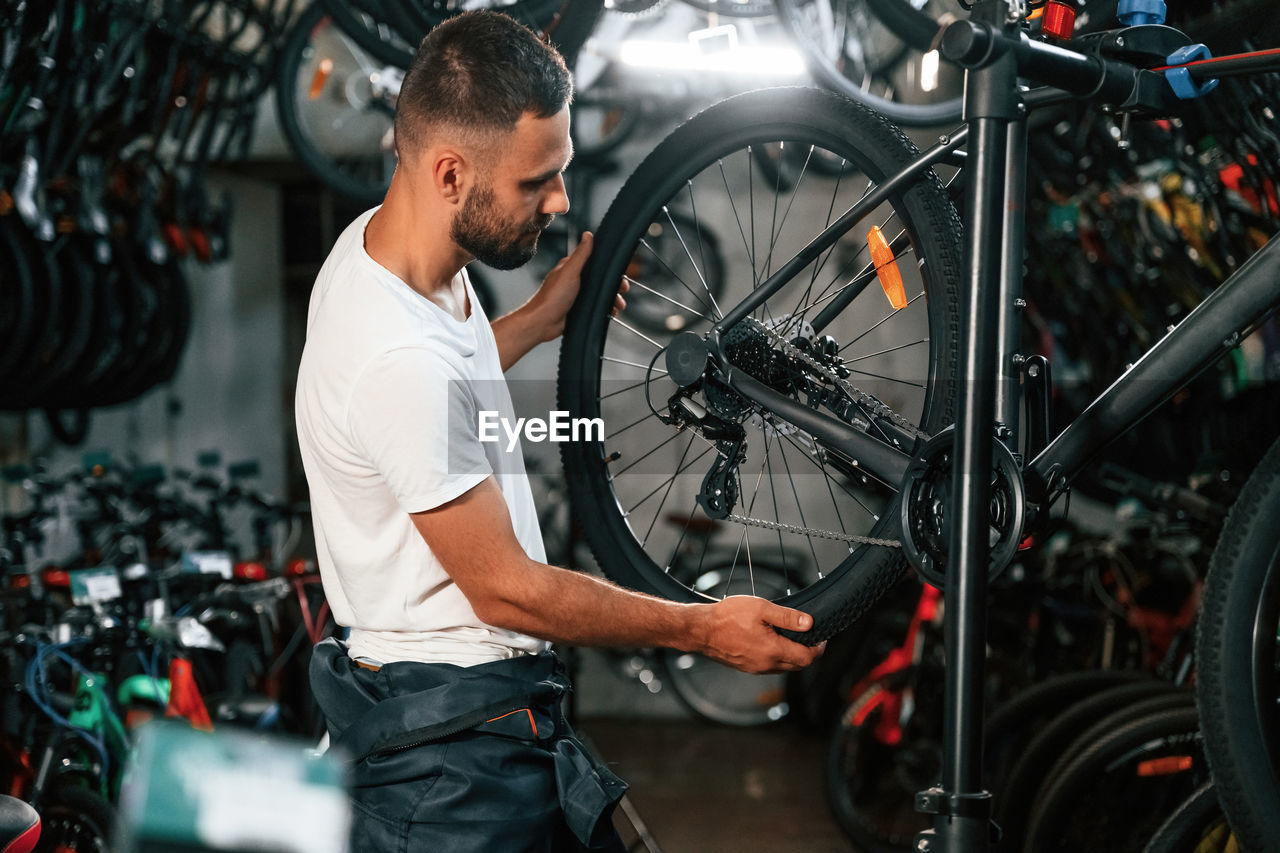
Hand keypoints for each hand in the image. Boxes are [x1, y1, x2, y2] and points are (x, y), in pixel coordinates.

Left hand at [527, 232, 627, 341]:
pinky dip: (605, 310)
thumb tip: (588, 235)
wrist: (543, 323)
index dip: (609, 267)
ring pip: (600, 294)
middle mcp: (575, 281)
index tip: (620, 272)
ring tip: (618, 306)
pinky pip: (596, 307)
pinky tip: (611, 313)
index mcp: (572, 268)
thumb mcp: (570, 271)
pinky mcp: (579, 309)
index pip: (595, 262)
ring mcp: (577, 296)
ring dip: (612, 299)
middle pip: (601, 280)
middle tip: (622, 290)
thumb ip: (581, 254)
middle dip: (614, 286)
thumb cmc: (552, 297)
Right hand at [697, 596, 822, 673]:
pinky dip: (778, 656)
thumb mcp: (761, 609)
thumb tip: (809, 623)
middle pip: (799, 665)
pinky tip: (772, 641)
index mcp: (773, 650)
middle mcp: (766, 664)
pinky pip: (771, 666)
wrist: (701, 630)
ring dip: (793, 655)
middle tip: (809, 635)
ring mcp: (756, 668)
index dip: (819, 648)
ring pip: (785, 667)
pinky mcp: (747, 667)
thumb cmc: (727, 617)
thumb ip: (787, 617)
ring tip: (790, 636)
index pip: (808, 658)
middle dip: (808, 652)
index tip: (821, 636)